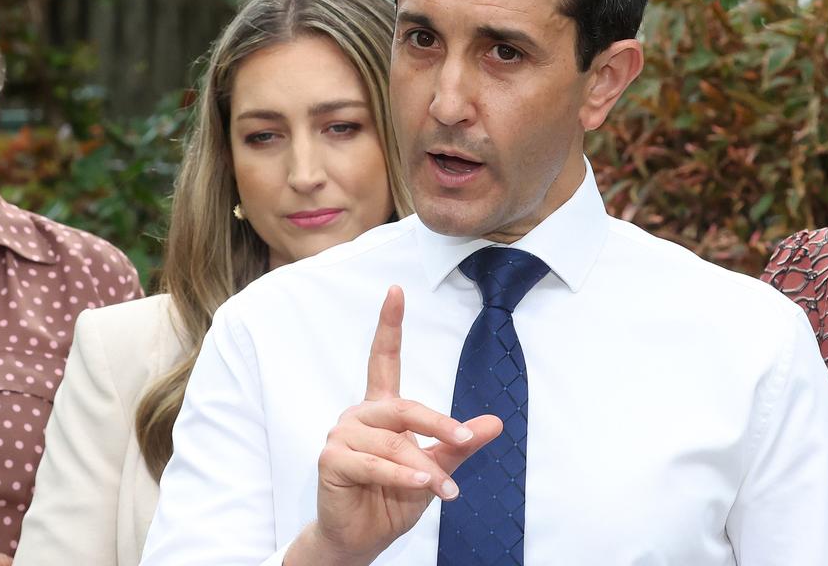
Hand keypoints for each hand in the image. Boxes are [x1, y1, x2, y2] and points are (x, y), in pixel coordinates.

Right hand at [284, 286, 501, 565]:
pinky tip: (421, 487)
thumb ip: (459, 445)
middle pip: (404, 407)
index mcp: (382, 410)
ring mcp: (342, 436)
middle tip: (465, 441)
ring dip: (423, 468)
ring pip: (394, 443)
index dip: (389, 324)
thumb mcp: (436, 469)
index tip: (396, 290)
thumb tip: (495, 423)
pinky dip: (402, 477)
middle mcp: (360, 416)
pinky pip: (374, 464)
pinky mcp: (332, 459)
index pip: (383, 358)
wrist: (362, 538)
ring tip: (445, 490)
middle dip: (439, 425)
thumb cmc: (394, 498)